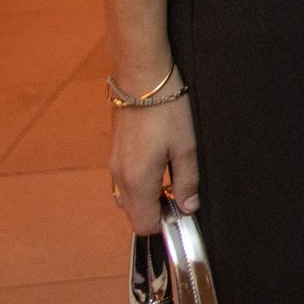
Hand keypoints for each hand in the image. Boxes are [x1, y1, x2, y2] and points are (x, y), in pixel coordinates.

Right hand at [109, 93, 198, 234]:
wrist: (141, 78)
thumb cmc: (166, 110)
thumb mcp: (187, 147)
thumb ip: (187, 182)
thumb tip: (189, 207)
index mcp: (138, 182)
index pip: (143, 225)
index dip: (164, 223)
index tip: (182, 210)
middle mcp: (120, 178)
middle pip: (133, 215)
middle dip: (155, 212)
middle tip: (179, 192)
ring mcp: (114, 165)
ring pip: (127, 199)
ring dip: (147, 197)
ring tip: (170, 176)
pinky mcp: (115, 153)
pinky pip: (124, 182)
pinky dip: (139, 183)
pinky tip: (158, 163)